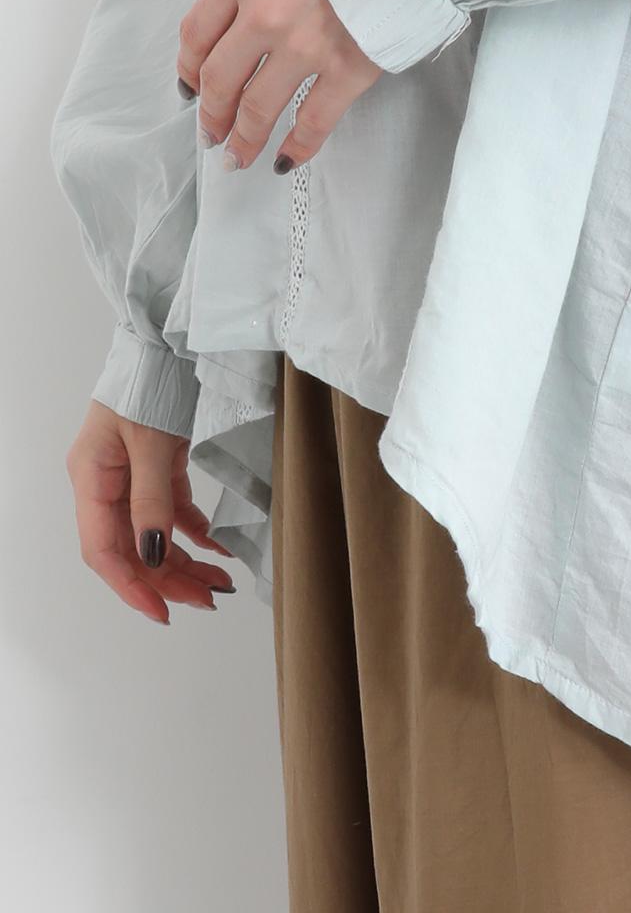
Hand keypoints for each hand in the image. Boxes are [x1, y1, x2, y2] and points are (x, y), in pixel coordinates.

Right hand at [66, 399, 237, 624]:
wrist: (169, 338)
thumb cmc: (151, 380)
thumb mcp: (150, 441)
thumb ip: (151, 498)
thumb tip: (151, 553)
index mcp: (91, 478)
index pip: (103, 550)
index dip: (131, 585)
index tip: (163, 611)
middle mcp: (107, 481)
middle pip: (132, 546)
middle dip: (168, 578)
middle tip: (208, 599)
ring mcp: (132, 473)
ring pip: (155, 532)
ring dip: (185, 560)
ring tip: (220, 583)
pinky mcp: (158, 462)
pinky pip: (173, 508)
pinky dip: (195, 530)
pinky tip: (219, 548)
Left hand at [177, 0, 384, 173]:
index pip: (196, 34)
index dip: (188, 69)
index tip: (190, 89)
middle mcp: (264, 15)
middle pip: (221, 78)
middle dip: (211, 114)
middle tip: (210, 134)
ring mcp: (305, 46)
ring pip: (259, 107)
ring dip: (243, 138)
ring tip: (236, 158)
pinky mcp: (348, 68)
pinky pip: (313, 120)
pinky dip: (296, 147)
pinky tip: (284, 161)